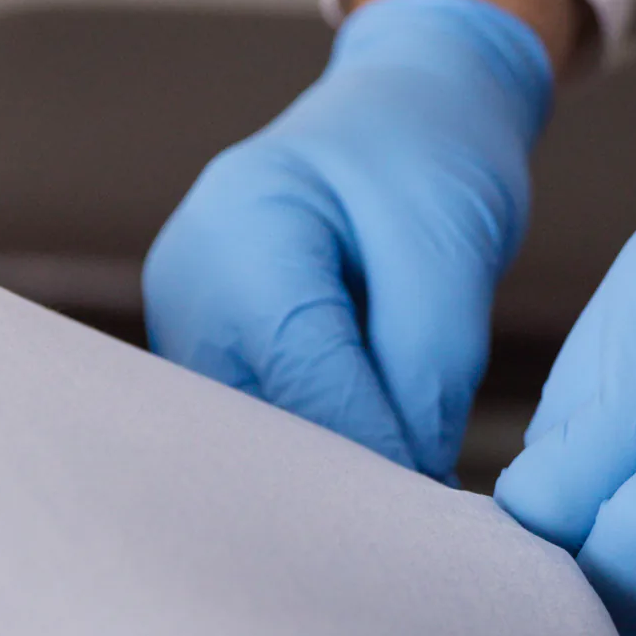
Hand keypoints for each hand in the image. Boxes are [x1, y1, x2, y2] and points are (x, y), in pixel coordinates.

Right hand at [143, 0, 551, 477]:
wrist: (401, 107)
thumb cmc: (430, 157)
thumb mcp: (452, 250)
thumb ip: (428, 370)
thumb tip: (410, 488)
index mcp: (241, 226)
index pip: (304, 379)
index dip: (375, 458)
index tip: (435, 516)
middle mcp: (186, 277)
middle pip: (254, 423)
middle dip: (338, 480)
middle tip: (418, 528)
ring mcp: (183, 318)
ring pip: (249, 440)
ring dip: (324, 474)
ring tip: (400, 499)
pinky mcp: (206, 352)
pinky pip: (253, 427)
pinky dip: (314, 452)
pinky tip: (368, 469)